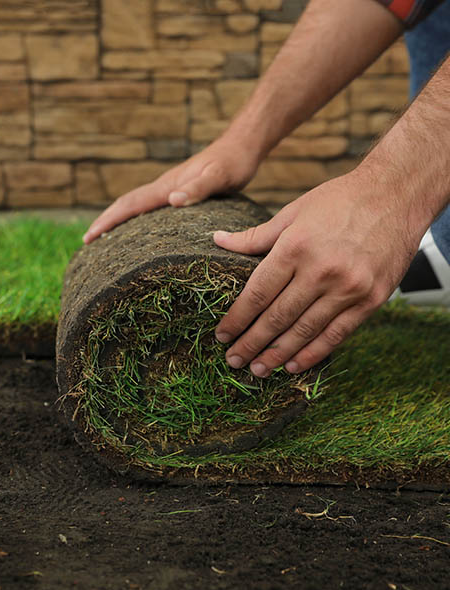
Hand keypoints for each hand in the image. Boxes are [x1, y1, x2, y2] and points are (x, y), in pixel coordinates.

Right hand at [83, 136, 258, 243]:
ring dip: (117, 219)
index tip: (88, 237)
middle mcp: (164, 187)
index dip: (107, 220)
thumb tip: (172, 201)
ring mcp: (170, 188)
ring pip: (136, 205)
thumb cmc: (233, 163)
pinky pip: (149, 207)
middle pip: (126, 204)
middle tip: (87, 241)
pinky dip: (136, 218)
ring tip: (104, 238)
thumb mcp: (220, 177)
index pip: (130, 204)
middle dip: (104, 221)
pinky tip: (139, 229)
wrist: (242, 145)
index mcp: (167, 186)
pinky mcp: (179, 191)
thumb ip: (198, 188)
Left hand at [213, 172, 422, 375]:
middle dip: (251, 343)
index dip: (237, 319)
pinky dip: (313, 353)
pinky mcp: (371, 300)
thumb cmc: (340, 200)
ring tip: (258, 370)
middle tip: (233, 360)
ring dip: (277, 354)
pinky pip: (337, 334)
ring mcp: (348, 288)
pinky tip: (294, 365)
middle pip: (277, 317)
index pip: (258, 293)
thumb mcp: (292, 212)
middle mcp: (321, 271)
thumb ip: (255, 236)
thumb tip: (217, 241)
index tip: (222, 335)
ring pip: (304, 331)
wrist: (397, 194)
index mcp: (295, 247)